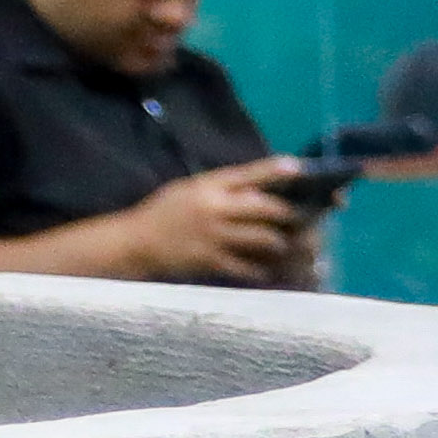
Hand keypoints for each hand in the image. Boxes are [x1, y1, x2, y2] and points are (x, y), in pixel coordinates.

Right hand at [107, 160, 316, 286]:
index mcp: (207, 186)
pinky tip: (267, 270)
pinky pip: (248, 267)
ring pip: (263, 238)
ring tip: (287, 245)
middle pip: (265, 208)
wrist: (135, 242)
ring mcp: (215, 236)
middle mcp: (214, 208)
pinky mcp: (212, 261)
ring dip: (280, 242)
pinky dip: (261, 269)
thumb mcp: (187, 190)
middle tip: (302, 218)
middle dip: (289, 213)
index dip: (275, 170)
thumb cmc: (163, 213)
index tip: (298, 168)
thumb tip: (257, 190)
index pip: (247, 174)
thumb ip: (219, 189)